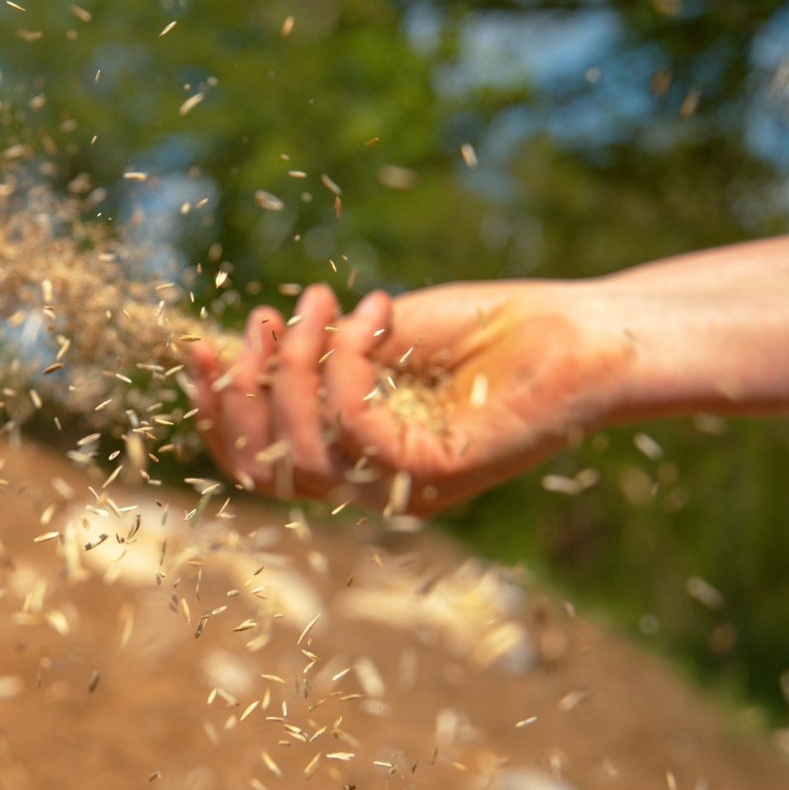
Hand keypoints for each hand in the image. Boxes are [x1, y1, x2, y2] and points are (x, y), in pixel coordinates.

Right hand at [187, 280, 632, 514]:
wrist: (590, 335)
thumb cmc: (494, 331)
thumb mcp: (381, 336)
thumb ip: (315, 354)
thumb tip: (237, 347)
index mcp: (354, 458)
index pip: (255, 463)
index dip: (214, 411)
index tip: (198, 346)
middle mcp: (373, 484)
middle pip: (264, 468)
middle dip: (243, 390)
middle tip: (264, 319)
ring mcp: (403, 485)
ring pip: (303, 452)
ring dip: (295, 368)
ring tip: (321, 304)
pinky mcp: (435, 473)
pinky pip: (356, 430)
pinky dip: (349, 366)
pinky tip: (375, 315)